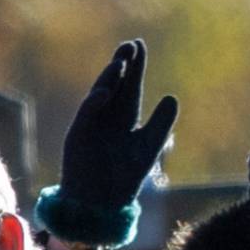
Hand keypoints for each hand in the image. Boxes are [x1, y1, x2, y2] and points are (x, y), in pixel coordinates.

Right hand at [58, 39, 177, 211]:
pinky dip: (96, 101)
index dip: (136, 68)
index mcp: (125, 118)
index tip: (140, 46)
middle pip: (115, 85)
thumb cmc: (124, 180)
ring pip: (100, 93)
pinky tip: (106, 92)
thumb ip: (160, 125)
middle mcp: (108, 116)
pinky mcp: (78, 134)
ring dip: (109, 78)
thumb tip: (171, 97)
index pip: (131, 87)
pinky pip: (87, 112)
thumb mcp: (147, 148)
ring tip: (120, 63)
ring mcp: (92, 123)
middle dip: (122, 65)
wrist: (101, 204)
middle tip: (130, 45)